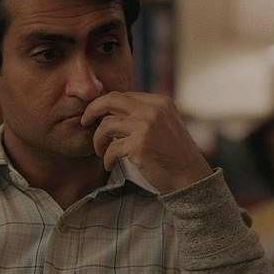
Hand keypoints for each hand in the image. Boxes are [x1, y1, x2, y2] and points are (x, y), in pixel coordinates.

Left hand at [80, 91, 212, 193]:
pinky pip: (111, 148)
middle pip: (110, 100)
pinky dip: (107, 159)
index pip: (123, 95)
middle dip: (92, 110)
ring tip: (101, 152)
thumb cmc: (174, 155)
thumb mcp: (165, 124)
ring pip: (106, 125)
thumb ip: (144, 114)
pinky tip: (110, 165)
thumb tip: (112, 110)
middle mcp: (152, 110)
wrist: (190, 178)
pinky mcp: (140, 145)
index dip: (104, 105)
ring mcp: (146, 126)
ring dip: (98, 140)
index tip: (95, 116)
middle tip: (84, 122)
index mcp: (159, 102)